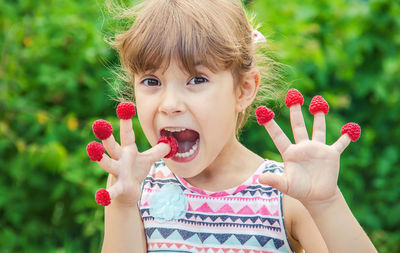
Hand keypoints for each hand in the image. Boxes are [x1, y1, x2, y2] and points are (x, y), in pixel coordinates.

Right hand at [86, 102, 170, 206]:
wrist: (126, 193)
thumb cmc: (135, 172)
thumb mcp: (148, 159)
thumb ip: (159, 150)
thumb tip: (170, 141)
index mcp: (127, 150)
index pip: (127, 134)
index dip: (126, 121)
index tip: (125, 106)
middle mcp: (119, 159)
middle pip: (112, 146)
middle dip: (106, 136)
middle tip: (98, 124)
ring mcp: (117, 173)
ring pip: (107, 163)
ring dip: (99, 157)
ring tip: (91, 148)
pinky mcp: (119, 188)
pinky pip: (112, 191)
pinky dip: (106, 194)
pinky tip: (101, 197)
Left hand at [256, 89, 360, 203]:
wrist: (317, 196)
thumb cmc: (299, 190)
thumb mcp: (286, 186)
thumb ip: (274, 180)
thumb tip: (260, 178)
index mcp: (290, 153)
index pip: (278, 136)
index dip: (270, 125)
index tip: (263, 110)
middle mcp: (303, 147)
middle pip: (298, 125)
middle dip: (295, 110)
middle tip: (293, 95)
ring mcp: (317, 149)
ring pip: (318, 128)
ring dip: (319, 116)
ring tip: (318, 100)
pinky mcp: (331, 154)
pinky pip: (340, 143)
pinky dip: (346, 137)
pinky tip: (351, 128)